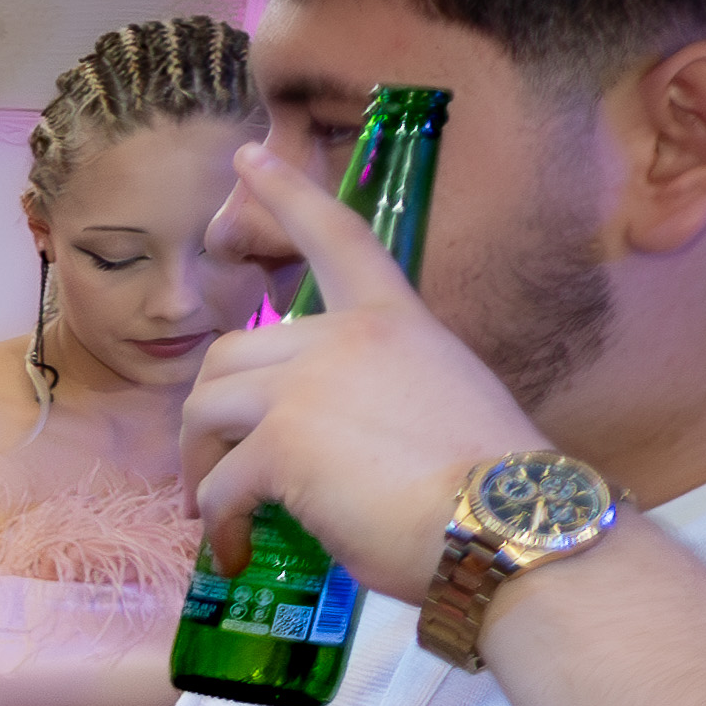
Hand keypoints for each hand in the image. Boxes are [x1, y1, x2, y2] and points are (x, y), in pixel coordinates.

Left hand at [181, 136, 553, 585]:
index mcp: (393, 320)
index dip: (288, 193)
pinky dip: (215, 523)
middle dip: (207, 419)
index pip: (337, 237)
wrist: (506, 526)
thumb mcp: (439, 401)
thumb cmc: (486, 485)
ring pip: (204, 412)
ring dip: (199, 467)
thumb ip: (377, 391)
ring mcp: (309, 387)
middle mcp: (345, 339)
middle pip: (227, 356)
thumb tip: (330, 435)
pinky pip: (217, 483)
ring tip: (218, 512)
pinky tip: (232, 550)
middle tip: (216, 472)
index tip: (248, 156)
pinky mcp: (282, 445)